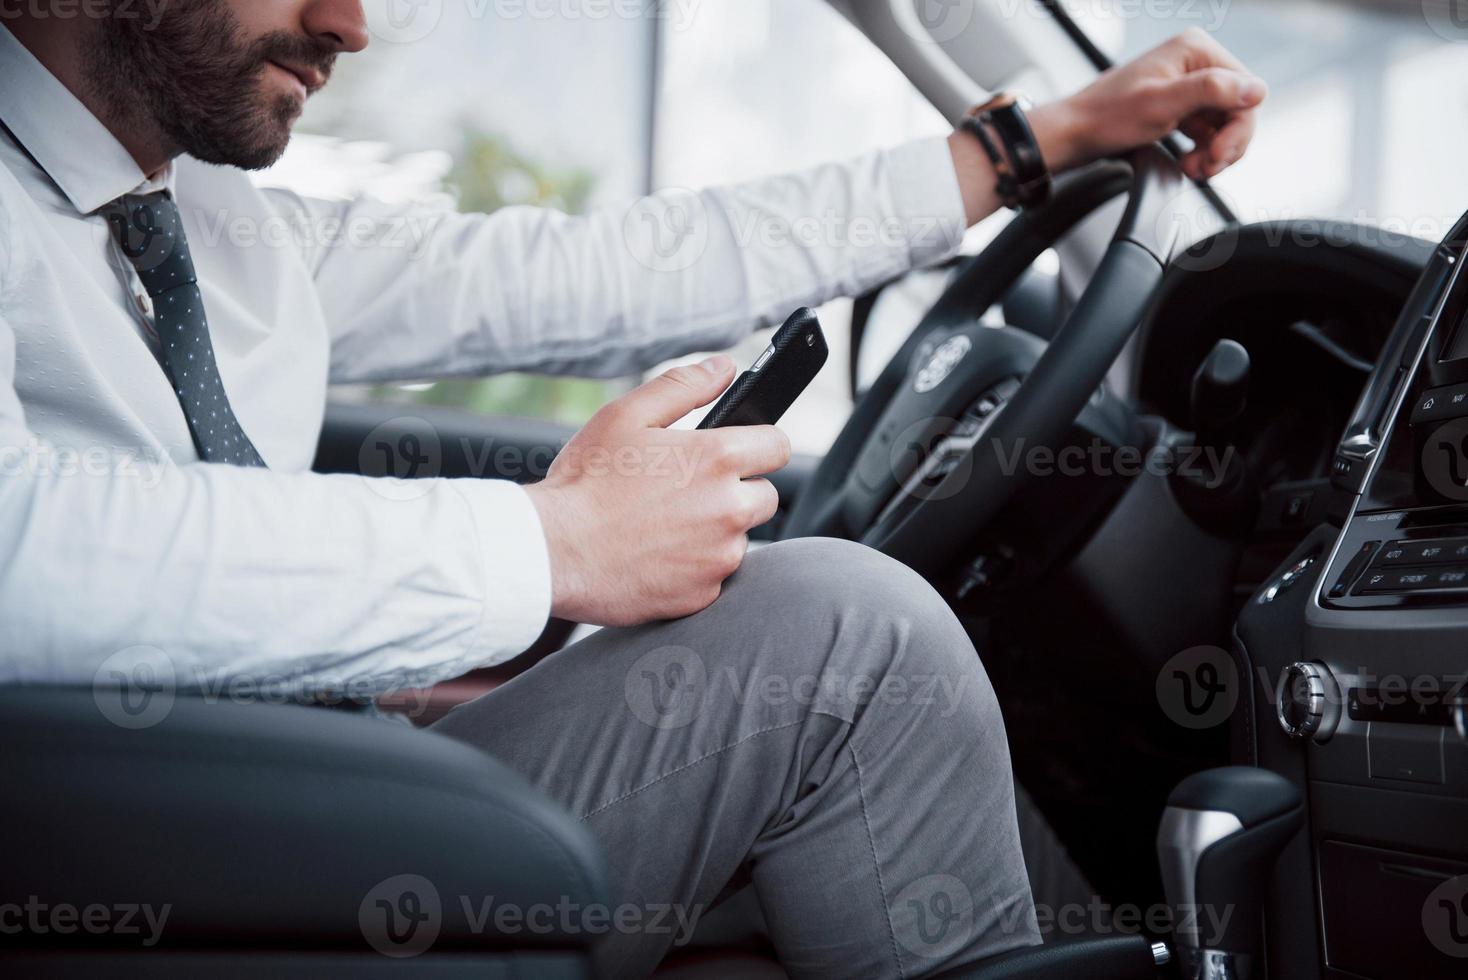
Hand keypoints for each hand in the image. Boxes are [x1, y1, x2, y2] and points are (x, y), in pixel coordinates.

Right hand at [524, 356, 790, 626]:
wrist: (552, 552)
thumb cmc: (585, 482)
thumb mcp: (626, 416)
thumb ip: (683, 386)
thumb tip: (724, 367)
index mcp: (716, 458)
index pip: (778, 447)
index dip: (759, 445)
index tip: (740, 451)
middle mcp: (728, 509)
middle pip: (767, 497)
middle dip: (738, 491)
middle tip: (690, 491)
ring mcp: (718, 557)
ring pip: (739, 538)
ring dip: (715, 532)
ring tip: (663, 525)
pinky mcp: (702, 594)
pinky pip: (713, 576)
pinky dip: (693, 568)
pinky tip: (656, 555)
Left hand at [1033, 28, 1265, 178]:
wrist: (1073, 134)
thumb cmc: (1106, 117)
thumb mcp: (1161, 104)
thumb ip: (1210, 92)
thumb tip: (1256, 89)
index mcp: (1195, 49)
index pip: (1246, 90)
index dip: (1238, 129)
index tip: (1217, 156)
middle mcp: (1194, 61)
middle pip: (1238, 109)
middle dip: (1226, 144)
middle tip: (1206, 169)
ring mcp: (1187, 83)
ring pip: (1224, 123)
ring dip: (1213, 152)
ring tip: (1192, 169)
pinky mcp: (1178, 105)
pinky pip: (1206, 131)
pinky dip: (1201, 151)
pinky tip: (1188, 164)